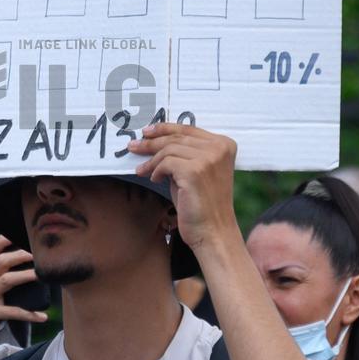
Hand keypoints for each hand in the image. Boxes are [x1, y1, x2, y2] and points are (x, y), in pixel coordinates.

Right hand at [0, 236, 47, 329]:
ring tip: (41, 276)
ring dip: (25, 275)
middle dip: (20, 255)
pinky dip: (28, 314)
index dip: (3, 240)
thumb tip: (44, 256)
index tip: (19, 232)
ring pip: (6, 280)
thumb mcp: (7, 283)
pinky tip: (43, 316)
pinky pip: (11, 311)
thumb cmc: (5, 300)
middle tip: (38, 254)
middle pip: (1, 262)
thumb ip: (18, 271)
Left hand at [128, 123, 239, 255]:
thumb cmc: (202, 204)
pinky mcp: (195, 171)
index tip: (147, 131)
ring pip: (168, 149)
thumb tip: (155, 140)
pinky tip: (155, 180)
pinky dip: (156, 171)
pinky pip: (165, 163)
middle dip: (151, 142)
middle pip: (176, 137)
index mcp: (225, 144)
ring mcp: (208, 158)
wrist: (213, 231)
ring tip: (142, 170)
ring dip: (152, 161)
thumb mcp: (197, 171)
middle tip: (133, 146)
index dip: (165, 128)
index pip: (188, 129)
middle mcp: (219, 148)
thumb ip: (185, 153)